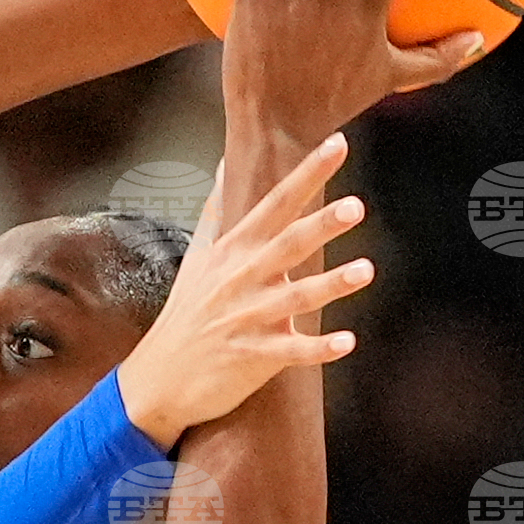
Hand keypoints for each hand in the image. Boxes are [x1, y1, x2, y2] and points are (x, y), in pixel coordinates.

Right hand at [117, 133, 369, 450]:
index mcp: (234, 251)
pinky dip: (318, 350)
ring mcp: (248, 319)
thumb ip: (216, 211)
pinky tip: (347, 343)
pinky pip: (292, 353)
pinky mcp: (253, 357)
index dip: (307, 174)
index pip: (275, 204)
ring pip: (296, 298)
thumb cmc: (184, 315)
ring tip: (366, 270)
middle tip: (356, 206)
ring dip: (331, 285)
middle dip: (321, 226)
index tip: (337, 144)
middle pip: (288, 245)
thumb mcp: (196, 258)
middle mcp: (243, 279)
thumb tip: (223, 164)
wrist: (158, 379)